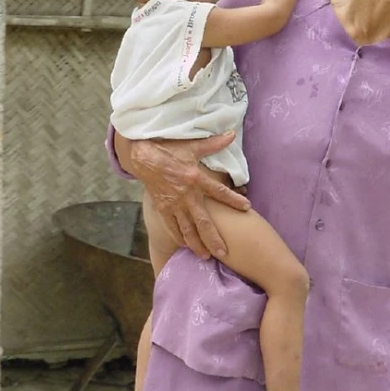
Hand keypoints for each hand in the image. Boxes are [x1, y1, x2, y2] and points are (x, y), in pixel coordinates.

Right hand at [128, 133, 250, 259]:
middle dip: (213, 239)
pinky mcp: (163, 208)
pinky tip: (187, 246)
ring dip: (197, 244)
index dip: (233, 199)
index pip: (219, 191)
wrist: (143, 157)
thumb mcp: (191, 146)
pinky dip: (180, 237)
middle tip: (224, 253)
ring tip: (206, 256)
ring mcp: (173, 204)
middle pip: (203, 221)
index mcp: (195, 178)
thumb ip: (213, 144)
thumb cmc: (168, 150)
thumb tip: (232, 134)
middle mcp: (185, 195)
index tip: (247, 208)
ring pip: (187, 229)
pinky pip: (172, 226)